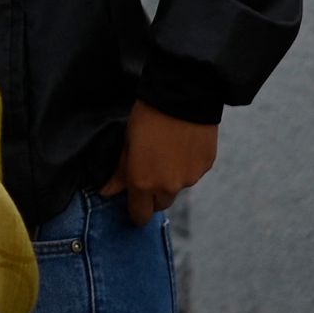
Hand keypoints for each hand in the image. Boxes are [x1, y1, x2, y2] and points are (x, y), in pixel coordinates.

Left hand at [100, 101, 217, 225]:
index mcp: (143, 183)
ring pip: (177, 188)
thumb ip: (120, 172)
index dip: (135, 210)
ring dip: (171, 178)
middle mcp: (168, 186)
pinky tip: (181, 145)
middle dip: (153, 195)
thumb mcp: (127, 143)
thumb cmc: (148, 117)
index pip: (140, 215)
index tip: (133, 202)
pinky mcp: (206, 166)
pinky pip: (193, 173)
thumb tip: (107, 191)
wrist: (182, 97)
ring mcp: (190, 178)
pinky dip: (186, 166)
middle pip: (160, 204)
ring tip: (166, 151)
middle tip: (148, 172)